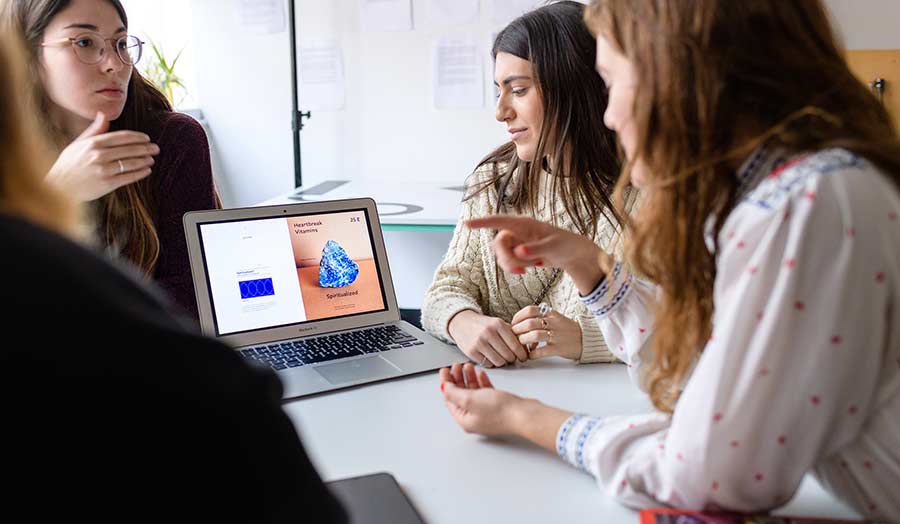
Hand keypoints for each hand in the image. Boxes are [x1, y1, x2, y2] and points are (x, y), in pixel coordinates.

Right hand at [46, 112, 159, 201]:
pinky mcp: (107, 183)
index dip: (137, 137)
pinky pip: (128, 177)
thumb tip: (103, 114)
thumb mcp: (78, 143)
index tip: (147, 138)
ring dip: (144, 160)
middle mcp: (99, 155)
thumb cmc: (69, 164)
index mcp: (93, 143)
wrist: (59, 187)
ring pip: (131, 163)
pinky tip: (147, 170)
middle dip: (145, 148)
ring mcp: (104, 169)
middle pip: (129, 149)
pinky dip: (140, 173)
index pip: (121, 137)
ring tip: (151, 159)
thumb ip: (94, 130)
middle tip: (156, 148)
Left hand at [438, 363, 573, 449]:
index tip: (445, 370)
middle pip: (460, 394)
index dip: (446, 382)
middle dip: (457, 378)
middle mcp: (474, 417)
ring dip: (469, 378)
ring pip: (473, 392)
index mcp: (464, 419)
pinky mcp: (497, 407)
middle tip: (457, 365)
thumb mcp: (470, 399)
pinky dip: (481, 381)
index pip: (449, 398)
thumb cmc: (500, 411)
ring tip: (468, 366)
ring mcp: (486, 412)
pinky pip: (485, 392)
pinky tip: (481, 373)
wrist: (523, 415)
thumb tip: (444, 388)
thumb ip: (454, 393)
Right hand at [447, 310, 527, 366]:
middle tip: (511, 357)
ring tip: (500, 356)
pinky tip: (490, 356)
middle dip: (512, 358)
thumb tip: (527, 348)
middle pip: (509, 355)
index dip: (522, 354)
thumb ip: (512, 334)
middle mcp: (488, 333)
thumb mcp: (498, 323)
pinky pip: (488, 364)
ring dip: (502, 362)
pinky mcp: (471, 352)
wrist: (461, 322)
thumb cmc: (483, 325)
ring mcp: (479, 343)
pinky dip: (491, 362)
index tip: (523, 357)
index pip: (515, 345)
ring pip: (499, 362)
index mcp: (498, 324)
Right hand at [465, 215, 610, 295]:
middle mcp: (517, 231)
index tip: (467, 224)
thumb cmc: (565, 244)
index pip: (499, 221)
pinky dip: (517, 268)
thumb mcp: (553, 247)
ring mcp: (517, 242)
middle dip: (507, 259)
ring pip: (502, 255)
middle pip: (498, 244)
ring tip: (533, 267)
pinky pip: (509, 262)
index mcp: (524, 224)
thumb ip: (535, 249)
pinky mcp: (518, 253)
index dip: (482, 222)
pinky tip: (531, 268)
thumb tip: (518, 251)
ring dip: (514, 265)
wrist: (573, 254)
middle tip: (522, 271)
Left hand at [511, 305, 582, 359]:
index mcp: (551, 314)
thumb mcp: (555, 318)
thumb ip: (540, 318)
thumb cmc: (567, 330)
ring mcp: (557, 336)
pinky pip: (543, 351)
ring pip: (535, 335)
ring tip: (521, 345)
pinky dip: (533, 354)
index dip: (518, 317)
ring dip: (524, 341)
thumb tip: (520, 323)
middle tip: (514, 335)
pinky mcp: (560, 348)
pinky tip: (530, 355)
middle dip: (518, 330)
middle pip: (530, 323)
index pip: (530, 310)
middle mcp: (554, 323)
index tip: (513, 323)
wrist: (586, 339)